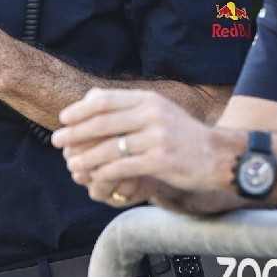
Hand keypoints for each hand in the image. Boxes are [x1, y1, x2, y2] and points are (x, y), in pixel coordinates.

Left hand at [52, 88, 241, 213]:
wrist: (219, 156)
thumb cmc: (183, 136)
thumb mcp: (159, 112)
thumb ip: (128, 106)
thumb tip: (90, 98)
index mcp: (149, 99)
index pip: (105, 100)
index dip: (79, 110)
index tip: (63, 119)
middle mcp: (152, 114)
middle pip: (102, 122)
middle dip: (75, 132)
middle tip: (57, 141)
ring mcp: (157, 137)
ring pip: (110, 147)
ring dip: (86, 157)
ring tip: (72, 164)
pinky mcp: (161, 160)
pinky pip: (123, 167)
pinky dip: (104, 173)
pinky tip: (94, 178)